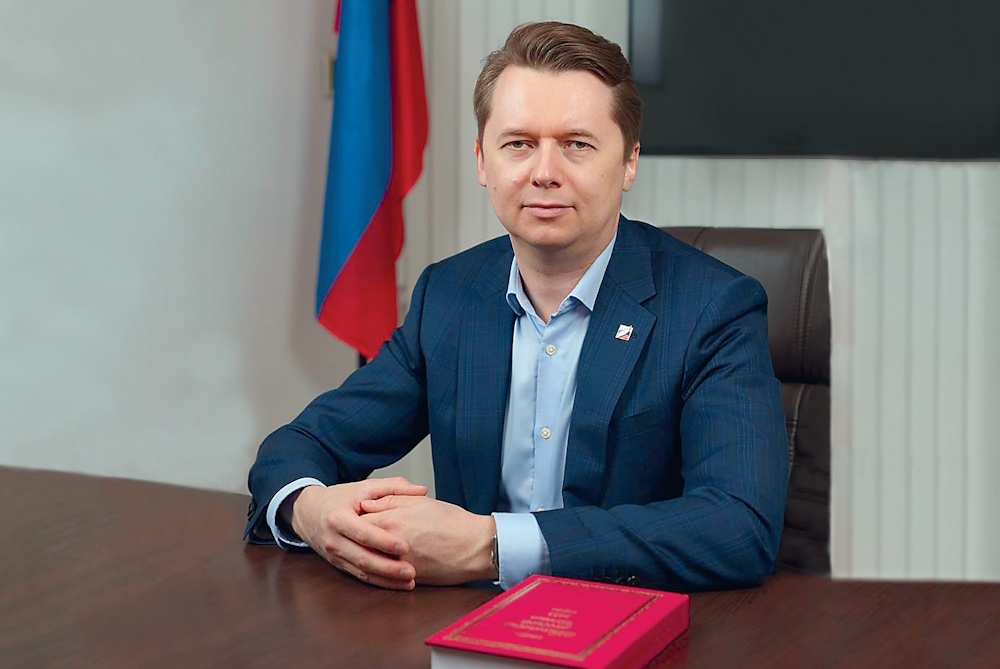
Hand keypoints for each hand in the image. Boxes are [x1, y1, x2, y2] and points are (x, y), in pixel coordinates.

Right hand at [288, 477, 426, 589]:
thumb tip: (421, 490)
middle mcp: (334, 539)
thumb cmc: (339, 499)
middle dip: (388, 568)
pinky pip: (359, 576)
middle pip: (362, 557)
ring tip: (409, 582)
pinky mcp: (338, 564)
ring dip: (386, 579)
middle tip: (411, 571)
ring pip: (361, 571)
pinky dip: (379, 581)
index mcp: (338, 517)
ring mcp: (335, 555)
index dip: (383, 541)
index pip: (362, 532)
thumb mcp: (364, 487)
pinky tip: (396, 584)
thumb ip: (393, 487)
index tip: (404, 547)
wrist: (308, 512)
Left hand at [359, 495, 496, 585]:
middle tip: (355, 535)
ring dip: (366, 557)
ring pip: (370, 561)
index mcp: (391, 520)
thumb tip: (367, 504)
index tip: (353, 517)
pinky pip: (385, 576)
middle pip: (360, 543)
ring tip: (368, 550)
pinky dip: (380, 572)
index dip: (354, 519)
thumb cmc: (452, 522)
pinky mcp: (408, 578)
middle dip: (356, 540)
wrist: (476, 547)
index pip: (360, 520)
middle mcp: (390, 544)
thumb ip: (390, 500)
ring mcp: (398, 563)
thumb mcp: (420, 502)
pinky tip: (382, 566)